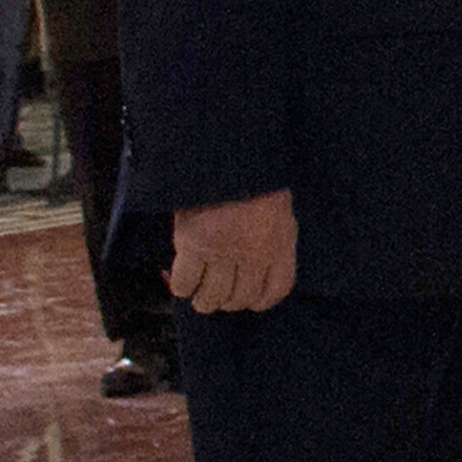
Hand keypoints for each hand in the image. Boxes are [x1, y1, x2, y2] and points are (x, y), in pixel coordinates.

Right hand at [169, 190, 295, 314]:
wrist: (229, 159)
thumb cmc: (256, 182)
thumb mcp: (279, 212)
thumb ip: (273, 241)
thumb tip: (260, 268)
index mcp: (280, 245)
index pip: (277, 290)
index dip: (262, 301)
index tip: (252, 300)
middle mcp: (254, 255)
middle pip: (240, 299)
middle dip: (229, 302)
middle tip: (220, 296)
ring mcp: (223, 253)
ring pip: (212, 298)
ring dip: (204, 301)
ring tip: (200, 296)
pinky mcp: (193, 246)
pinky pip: (186, 283)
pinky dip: (182, 288)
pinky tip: (182, 282)